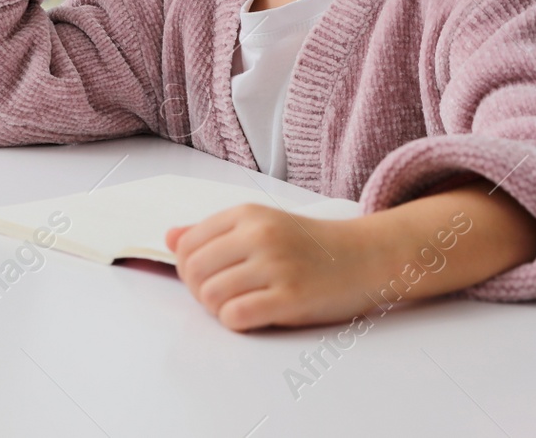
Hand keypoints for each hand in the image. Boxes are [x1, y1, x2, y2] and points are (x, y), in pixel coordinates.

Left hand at [165, 205, 385, 331]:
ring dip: (218, 308)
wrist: (366, 256)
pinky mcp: (290, 298)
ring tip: (240, 304)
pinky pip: (235, 316)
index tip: (207, 276)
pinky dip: (235, 322)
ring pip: (211, 296)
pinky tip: (253, 315)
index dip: (187, 268)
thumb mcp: (262, 225)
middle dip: (199, 290)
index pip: (187, 244)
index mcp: (247, 214)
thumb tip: (169, 237)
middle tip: (221, 295)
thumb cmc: (311, 245)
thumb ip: (214, 231)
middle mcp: (259, 235)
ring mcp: (276, 266)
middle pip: (194, 271)